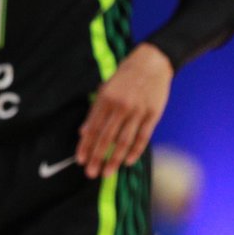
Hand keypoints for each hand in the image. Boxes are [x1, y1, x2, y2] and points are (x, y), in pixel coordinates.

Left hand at [77, 44, 172, 178]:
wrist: (152, 62)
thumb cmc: (126, 76)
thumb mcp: (106, 88)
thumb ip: (95, 110)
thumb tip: (83, 131)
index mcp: (105, 98)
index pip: (92, 127)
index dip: (85, 145)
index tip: (80, 159)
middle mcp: (120, 106)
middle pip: (106, 137)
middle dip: (97, 157)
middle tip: (90, 172)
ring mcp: (137, 111)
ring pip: (123, 141)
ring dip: (114, 159)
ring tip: (106, 172)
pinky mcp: (152, 115)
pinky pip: (142, 137)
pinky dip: (135, 151)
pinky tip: (128, 162)